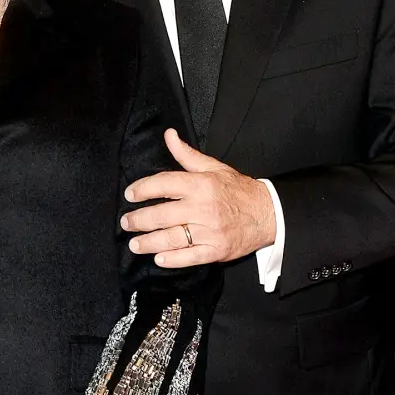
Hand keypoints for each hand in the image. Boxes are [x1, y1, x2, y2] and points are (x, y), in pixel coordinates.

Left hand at [121, 128, 275, 266]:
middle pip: (162, 215)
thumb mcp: (213, 167)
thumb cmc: (237, 189)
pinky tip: (159, 258)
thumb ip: (186, 154)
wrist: (268, 214)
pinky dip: (173, 259)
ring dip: (149, 242)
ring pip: (172, 238)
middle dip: (139, 220)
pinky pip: (190, 257)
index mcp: (201, 185)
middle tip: (126, 222)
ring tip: (135, 244)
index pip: (164, 184)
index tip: (130, 194)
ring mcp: (210, 232)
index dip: (143, 188)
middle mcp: (203, 208)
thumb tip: (169, 135)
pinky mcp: (216, 251)